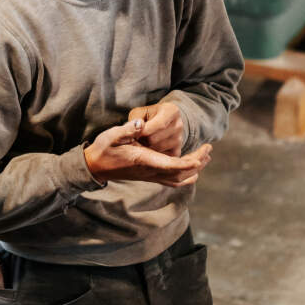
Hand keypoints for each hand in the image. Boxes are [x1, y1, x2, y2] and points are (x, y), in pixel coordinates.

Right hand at [84, 119, 211, 186]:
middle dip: (198, 163)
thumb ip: (127, 129)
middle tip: (209, 149)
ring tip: (205, 157)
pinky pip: (173, 181)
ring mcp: (150, 176)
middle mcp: (150, 172)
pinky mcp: (150, 176)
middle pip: (181, 174)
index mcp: (144, 161)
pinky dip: (186, 177)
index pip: (172, 166)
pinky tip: (192, 170)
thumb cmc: (104, 148)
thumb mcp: (112, 135)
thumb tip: (141, 123)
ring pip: (179, 179)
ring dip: (194, 169)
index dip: (189, 163)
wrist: (96, 166)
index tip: (202, 154)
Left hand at [128, 100, 184, 156]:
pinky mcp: (176, 153)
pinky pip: (158, 158)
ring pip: (154, 150)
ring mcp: (179, 140)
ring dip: (143, 148)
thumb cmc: (149, 116)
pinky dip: (150, 156)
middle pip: (153, 139)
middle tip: (133, 139)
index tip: (132, 134)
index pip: (158, 124)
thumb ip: (136, 119)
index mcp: (171, 111)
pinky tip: (147, 149)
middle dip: (140, 140)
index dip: (142, 131)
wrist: (165, 124)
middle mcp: (178, 126)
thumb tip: (136, 128)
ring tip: (141, 143)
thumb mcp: (141, 112)